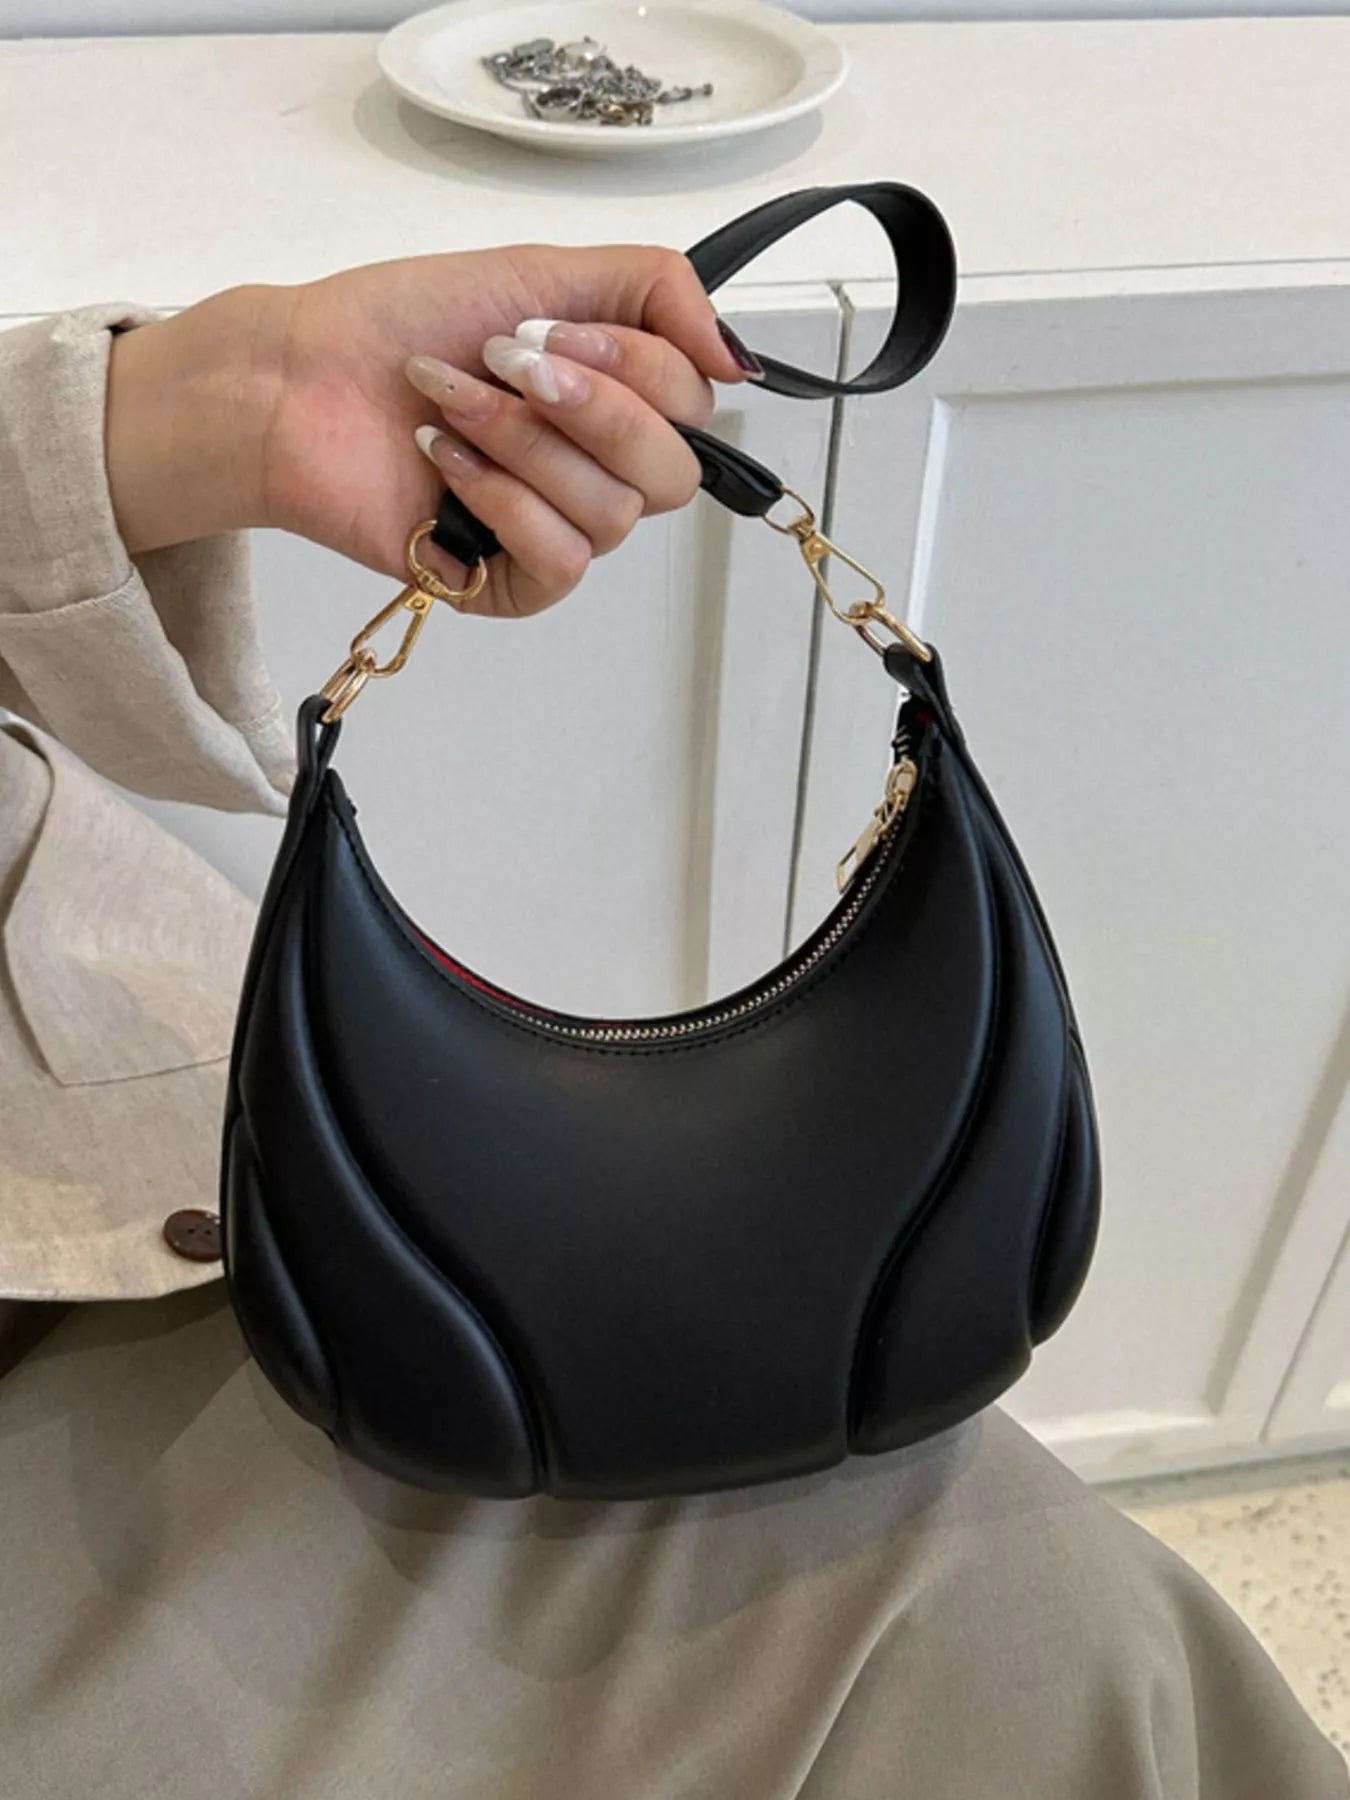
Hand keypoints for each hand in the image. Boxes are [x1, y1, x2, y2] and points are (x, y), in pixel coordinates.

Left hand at [105, 246, 759, 616]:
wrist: (299, 378)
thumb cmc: (403, 323)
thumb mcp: (544, 271)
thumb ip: (658, 290)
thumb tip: (740, 359)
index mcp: (615, 402)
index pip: (696, 408)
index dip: (637, 367)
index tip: (546, 330)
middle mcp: (597, 471)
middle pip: (673, 474)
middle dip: (591, 408)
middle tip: (504, 362)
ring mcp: (555, 532)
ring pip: (612, 513)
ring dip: (522, 442)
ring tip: (448, 403)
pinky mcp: (507, 585)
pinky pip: (562, 561)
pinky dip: (501, 499)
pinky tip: (441, 463)